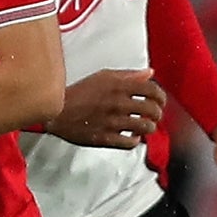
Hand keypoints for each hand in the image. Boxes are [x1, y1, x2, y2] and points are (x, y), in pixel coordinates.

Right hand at [48, 68, 165, 148]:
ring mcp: (112, 122)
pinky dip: (135, 141)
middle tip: (153, 115)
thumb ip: (128, 75)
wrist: (55, 112)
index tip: (160, 101)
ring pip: (145, 127)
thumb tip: (149, 73)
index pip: (152, 90)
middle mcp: (118, 104)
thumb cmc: (77, 93)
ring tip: (143, 126)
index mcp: (118, 86)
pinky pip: (130, 143)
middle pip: (152, 110)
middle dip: (157, 113)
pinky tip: (131, 137)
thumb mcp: (102, 77)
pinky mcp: (105, 138)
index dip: (161, 96)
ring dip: (148, 127)